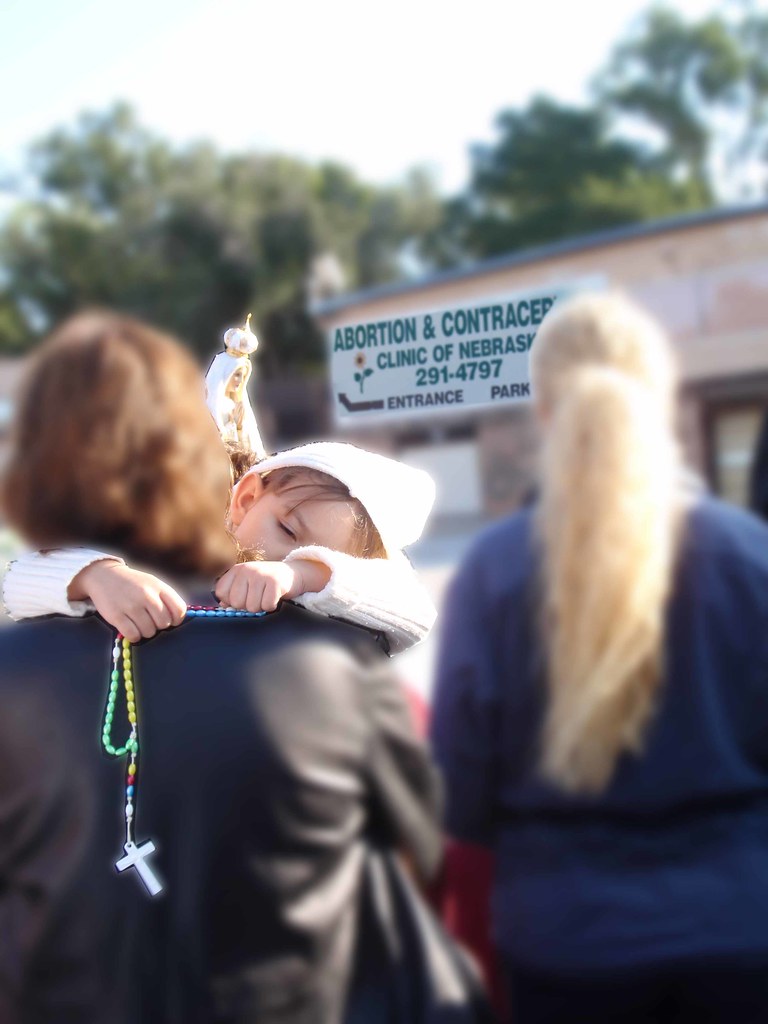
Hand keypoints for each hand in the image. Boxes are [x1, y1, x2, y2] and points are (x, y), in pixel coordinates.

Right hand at [69, 561, 186, 641]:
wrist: (104, 576)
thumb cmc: (133, 584)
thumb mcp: (152, 583)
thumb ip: (166, 598)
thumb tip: (178, 619)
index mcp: (158, 586)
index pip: (179, 610)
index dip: (176, 619)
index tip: (169, 620)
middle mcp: (146, 595)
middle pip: (164, 623)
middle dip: (158, 625)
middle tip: (150, 620)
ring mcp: (131, 606)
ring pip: (149, 632)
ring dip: (145, 631)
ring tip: (139, 622)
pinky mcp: (116, 616)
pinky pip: (133, 636)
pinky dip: (134, 636)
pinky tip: (131, 629)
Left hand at [214, 561, 297, 612]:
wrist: (293, 573)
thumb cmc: (266, 581)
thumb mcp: (247, 582)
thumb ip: (232, 593)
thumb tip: (224, 606)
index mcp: (236, 570)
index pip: (221, 592)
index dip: (230, 600)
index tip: (242, 596)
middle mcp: (247, 570)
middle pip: (236, 602)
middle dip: (247, 605)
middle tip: (257, 597)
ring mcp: (261, 575)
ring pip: (252, 607)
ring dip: (261, 606)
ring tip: (266, 596)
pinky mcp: (275, 582)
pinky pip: (267, 606)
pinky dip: (271, 606)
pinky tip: (274, 597)